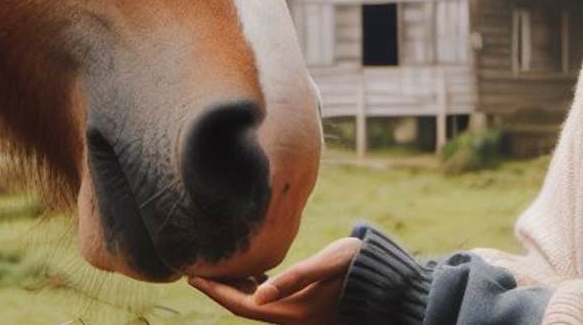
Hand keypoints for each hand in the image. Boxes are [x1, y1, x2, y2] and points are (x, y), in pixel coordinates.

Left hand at [188, 236, 362, 323]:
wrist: (389, 282)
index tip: (192, 275)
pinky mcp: (306, 305)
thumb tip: (260, 296)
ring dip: (236, 287)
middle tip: (195, 267)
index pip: (243, 305)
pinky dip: (256, 286)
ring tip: (216, 265)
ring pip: (257, 303)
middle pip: (245, 305)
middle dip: (219, 288)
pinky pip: (272, 298)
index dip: (216, 291)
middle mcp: (292, 317)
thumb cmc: (359, 266)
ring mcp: (299, 313)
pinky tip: (251, 270)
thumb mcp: (328, 265)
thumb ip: (295, 278)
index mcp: (293, 312)